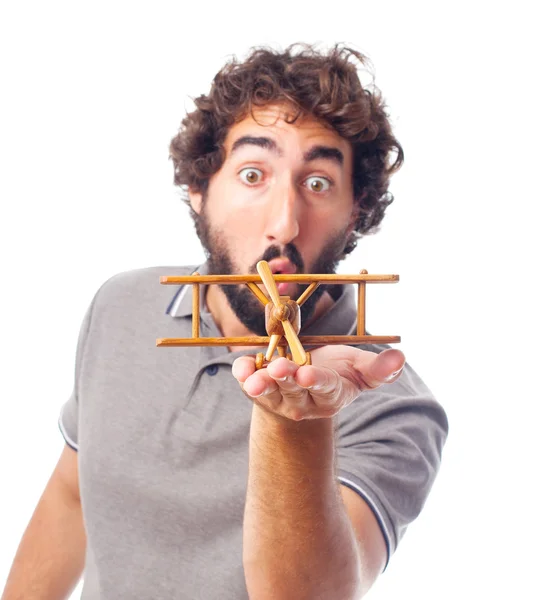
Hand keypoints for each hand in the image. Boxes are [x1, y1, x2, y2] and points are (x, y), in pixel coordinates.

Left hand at [232, 346, 404, 420]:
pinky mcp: (259, 390)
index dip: (317, 381)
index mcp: (331, 394)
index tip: (308, 373)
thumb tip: (400, 358)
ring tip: (253, 379)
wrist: (305, 382)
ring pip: (270, 392)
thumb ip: (378, 368)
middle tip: (280, 368)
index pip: (325, 389)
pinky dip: (243, 374)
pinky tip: (241, 367)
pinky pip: (248, 382)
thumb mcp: (358, 368)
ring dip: (262, 383)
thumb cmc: (336, 372)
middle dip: (287, 379)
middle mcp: (304, 400)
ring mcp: (279, 398)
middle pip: (295, 391)